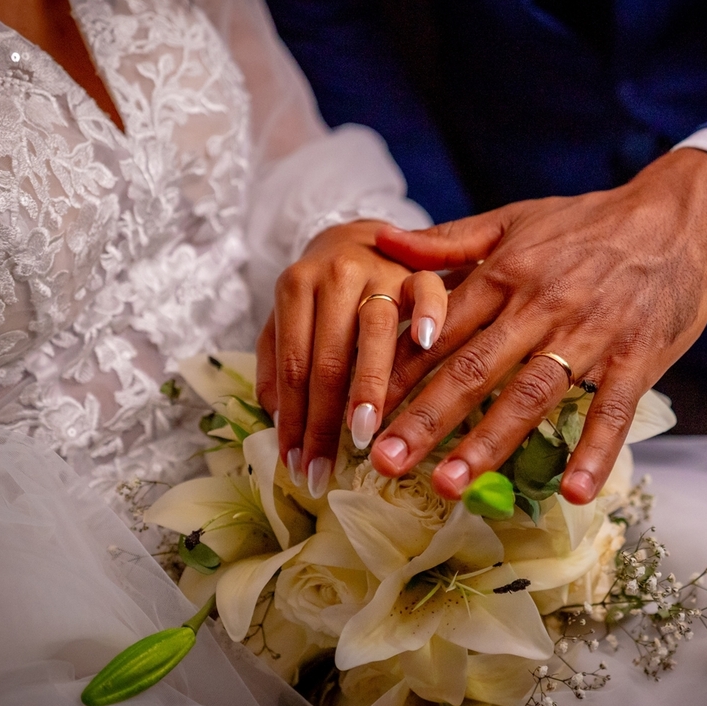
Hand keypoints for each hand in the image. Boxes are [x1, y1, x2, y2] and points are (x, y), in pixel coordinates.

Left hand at [255, 220, 446, 497]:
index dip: (294, 420)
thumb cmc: (322, 293)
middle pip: (330, 358)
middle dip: (325, 422)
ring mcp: (382, 270)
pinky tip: (428, 345)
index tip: (295, 465)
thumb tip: (278, 420)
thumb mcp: (287, 318)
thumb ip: (277, 363)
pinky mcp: (421, 269)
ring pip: (375, 330)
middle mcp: (336, 275)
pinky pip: (429, 291)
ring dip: (370, 387)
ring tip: (364, 435)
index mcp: (296, 286)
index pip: (294, 366)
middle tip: (324, 470)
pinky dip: (429, 315)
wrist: (360, 235)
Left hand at [368, 149, 706, 503]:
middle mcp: (540, 306)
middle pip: (474, 369)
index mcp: (505, 273)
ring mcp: (591, 334)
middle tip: (384, 463)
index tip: (359, 410)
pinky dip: (595, 451)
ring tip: (450, 485)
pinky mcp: (637, 357)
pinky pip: (613, 410)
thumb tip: (382, 243)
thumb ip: (450, 240)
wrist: (677, 216)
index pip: (439, 330)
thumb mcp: (515, 218)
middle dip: (425, 419)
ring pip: (531, 394)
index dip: (397, 372)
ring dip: (489, 443)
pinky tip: (573, 492)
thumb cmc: (589, 222)